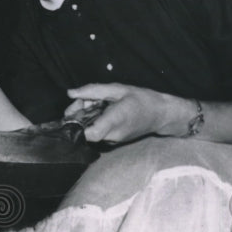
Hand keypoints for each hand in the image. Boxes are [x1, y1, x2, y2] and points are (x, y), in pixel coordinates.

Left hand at [66, 83, 192, 143]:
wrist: (161, 115)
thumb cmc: (142, 99)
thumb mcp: (118, 89)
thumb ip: (93, 91)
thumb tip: (70, 93)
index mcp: (115, 120)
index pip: (89, 133)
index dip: (75, 123)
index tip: (76, 108)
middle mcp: (112, 135)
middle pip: (84, 131)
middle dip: (78, 115)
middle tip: (84, 100)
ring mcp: (113, 141)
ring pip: (89, 132)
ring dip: (86, 117)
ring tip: (97, 103)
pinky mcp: (113, 142)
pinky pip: (97, 133)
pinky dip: (94, 121)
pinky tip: (102, 110)